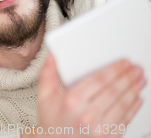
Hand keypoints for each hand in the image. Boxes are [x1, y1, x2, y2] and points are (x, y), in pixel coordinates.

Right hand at [26, 53, 145, 137]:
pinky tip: (138, 99)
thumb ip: (48, 73)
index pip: (100, 80)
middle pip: (114, 90)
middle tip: (136, 68)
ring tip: (140, 79)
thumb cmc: (51, 120)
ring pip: (123, 104)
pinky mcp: (107, 137)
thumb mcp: (45, 96)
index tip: (123, 62)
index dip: (115, 69)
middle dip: (128, 77)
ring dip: (134, 90)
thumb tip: (50, 55)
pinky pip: (125, 120)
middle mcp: (87, 115)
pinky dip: (134, 108)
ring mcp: (99, 128)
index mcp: (72, 101)